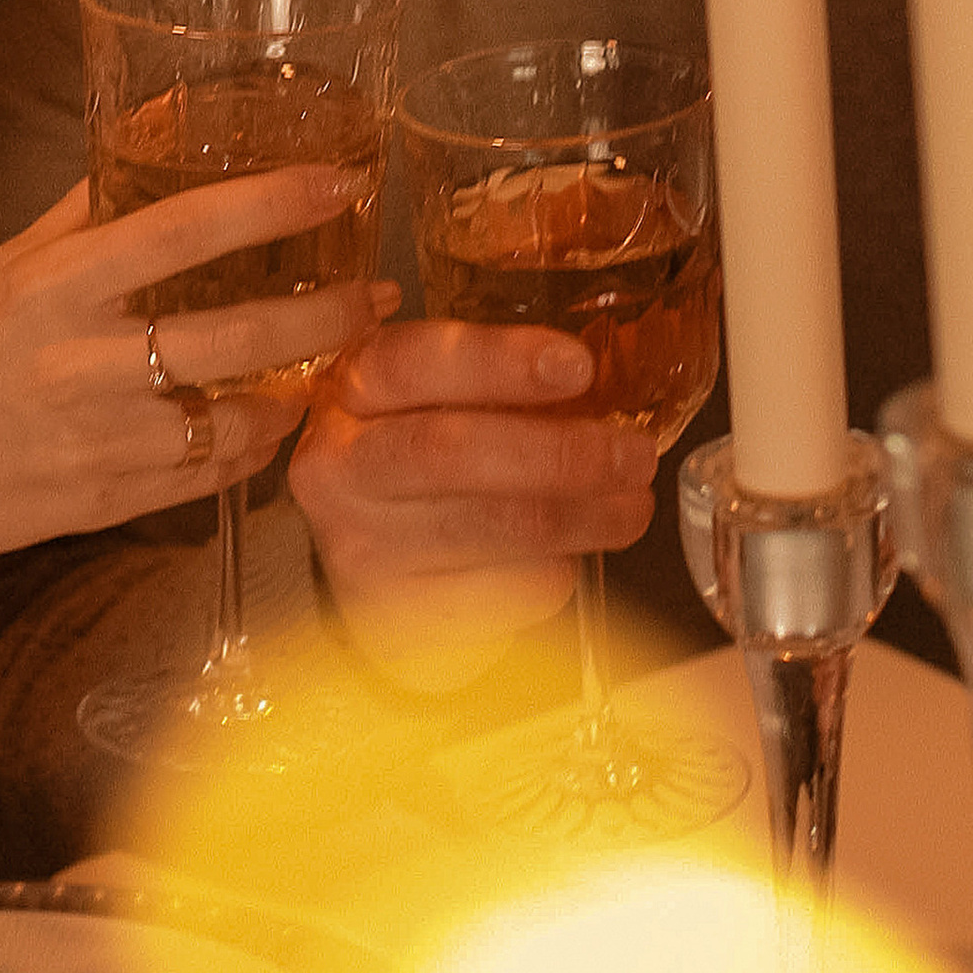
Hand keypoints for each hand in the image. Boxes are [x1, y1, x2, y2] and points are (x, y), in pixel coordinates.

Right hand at [0, 172, 395, 574]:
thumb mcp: (3, 271)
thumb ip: (84, 212)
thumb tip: (154, 135)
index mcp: (50, 289)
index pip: (180, 230)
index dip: (270, 203)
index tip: (338, 182)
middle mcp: (78, 364)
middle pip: (235, 333)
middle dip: (325, 312)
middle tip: (374, 293)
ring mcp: (98, 441)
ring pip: (238, 415)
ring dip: (300, 387)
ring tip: (330, 360)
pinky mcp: (111, 500)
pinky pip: (214, 474)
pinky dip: (257, 445)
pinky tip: (272, 418)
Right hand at [289, 321, 656, 669]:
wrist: (378, 552)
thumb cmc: (425, 455)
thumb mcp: (442, 398)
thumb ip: (504, 384)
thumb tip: (609, 385)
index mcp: (354, 388)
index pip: (416, 362)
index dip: (500, 361)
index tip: (576, 365)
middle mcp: (341, 465)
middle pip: (449, 452)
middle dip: (558, 453)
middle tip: (631, 454)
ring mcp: (359, 543)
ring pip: (486, 528)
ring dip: (579, 517)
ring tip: (630, 506)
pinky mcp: (392, 611)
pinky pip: (495, 594)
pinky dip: (551, 574)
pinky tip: (572, 556)